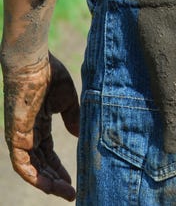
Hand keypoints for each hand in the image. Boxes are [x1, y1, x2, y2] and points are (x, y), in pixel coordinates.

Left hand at [3, 52, 78, 200]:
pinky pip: (20, 162)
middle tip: (72, 192)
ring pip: (31, 168)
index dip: (60, 168)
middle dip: (56, 180)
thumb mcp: (67, 101)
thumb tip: (79, 136)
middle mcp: (27, 134)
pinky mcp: (15, 135)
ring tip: (64, 192)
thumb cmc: (50, 75)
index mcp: (39, 125)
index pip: (48, 154)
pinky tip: (46, 184)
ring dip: (47, 182)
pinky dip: (32, 175)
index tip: (74, 181)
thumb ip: (72, 118)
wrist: (34, 62)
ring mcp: (20, 135)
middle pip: (41, 164)